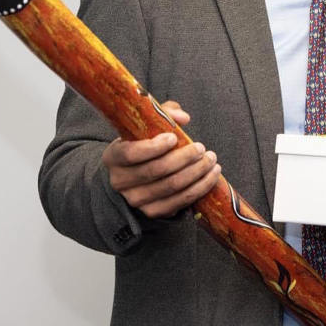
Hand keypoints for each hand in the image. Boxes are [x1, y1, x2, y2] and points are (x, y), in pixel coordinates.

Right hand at [102, 101, 220, 218]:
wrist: (136, 175)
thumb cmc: (144, 144)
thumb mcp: (146, 126)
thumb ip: (163, 114)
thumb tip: (183, 118)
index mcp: (114, 157)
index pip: (131, 154)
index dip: (154, 147)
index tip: (173, 138)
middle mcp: (120, 181)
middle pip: (157, 170)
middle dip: (184, 158)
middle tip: (201, 148)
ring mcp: (136, 200)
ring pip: (172, 186)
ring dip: (197, 172)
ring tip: (211, 160)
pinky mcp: (153, 211)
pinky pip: (181, 201)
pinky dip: (200, 187)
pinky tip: (212, 175)